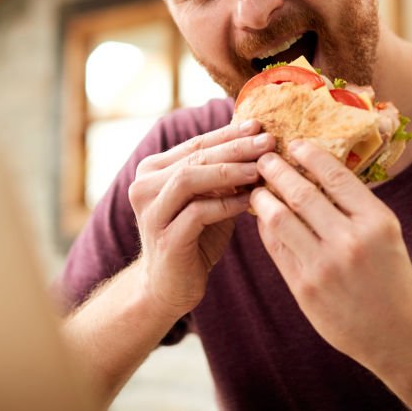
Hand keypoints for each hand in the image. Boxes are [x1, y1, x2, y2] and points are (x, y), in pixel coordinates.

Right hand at [128, 119, 275, 321]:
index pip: (196, 143)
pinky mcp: (164, 239)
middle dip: (235, 148)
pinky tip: (249, 201)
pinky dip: (226, 204)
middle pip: (194, 157)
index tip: (260, 125)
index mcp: (153, 170)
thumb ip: (224, 174)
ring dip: (229, 172)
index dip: (228, 133)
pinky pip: (197, 212)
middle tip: (268, 142)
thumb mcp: (209, 199)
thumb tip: (259, 141)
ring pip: (190, 179)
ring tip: (260, 169)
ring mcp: (151, 213)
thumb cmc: (195, 237)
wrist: (169, 286)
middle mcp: (144, 186)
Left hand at [250, 139, 411, 367]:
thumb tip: (316, 172)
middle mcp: (350, 240)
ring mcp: (324, 266)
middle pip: (302, 193)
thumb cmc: (392, 276)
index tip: (294, 143)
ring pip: (280, 219)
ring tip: (257, 188)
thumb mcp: (386, 233)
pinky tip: (263, 218)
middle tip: (264, 158)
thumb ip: (354, 206)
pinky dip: (267, 229)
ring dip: (264, 198)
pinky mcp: (305, 288)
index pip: (336, 176)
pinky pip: (277, 248)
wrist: (396, 332)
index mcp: (375, 221)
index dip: (310, 155)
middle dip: (277, 171)